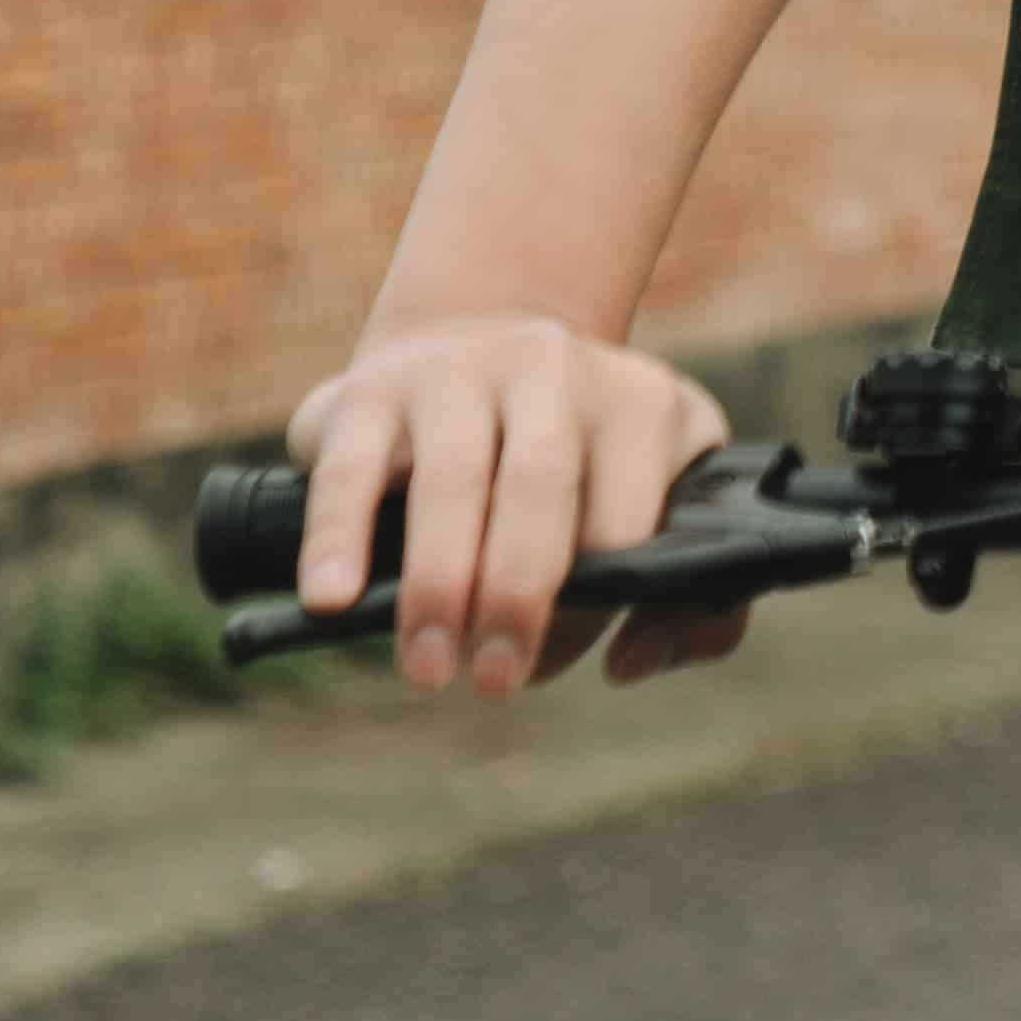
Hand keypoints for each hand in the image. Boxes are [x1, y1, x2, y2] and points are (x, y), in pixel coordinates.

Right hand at [284, 313, 742, 696]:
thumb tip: (633, 663)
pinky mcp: (373, 388)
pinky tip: (333, 602)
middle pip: (541, 485)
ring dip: (438, 583)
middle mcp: (555, 371)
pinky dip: (340, 538)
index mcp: (639, 405)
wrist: (477, 340)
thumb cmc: (576, 462)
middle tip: (494, 681)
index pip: (627, 514)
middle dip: (518, 594)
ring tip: (426, 668)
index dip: (595, 600)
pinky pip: (353, 467)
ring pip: (453, 477)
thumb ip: (687, 598)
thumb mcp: (659, 498)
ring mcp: (461, 370)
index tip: (553, 666)